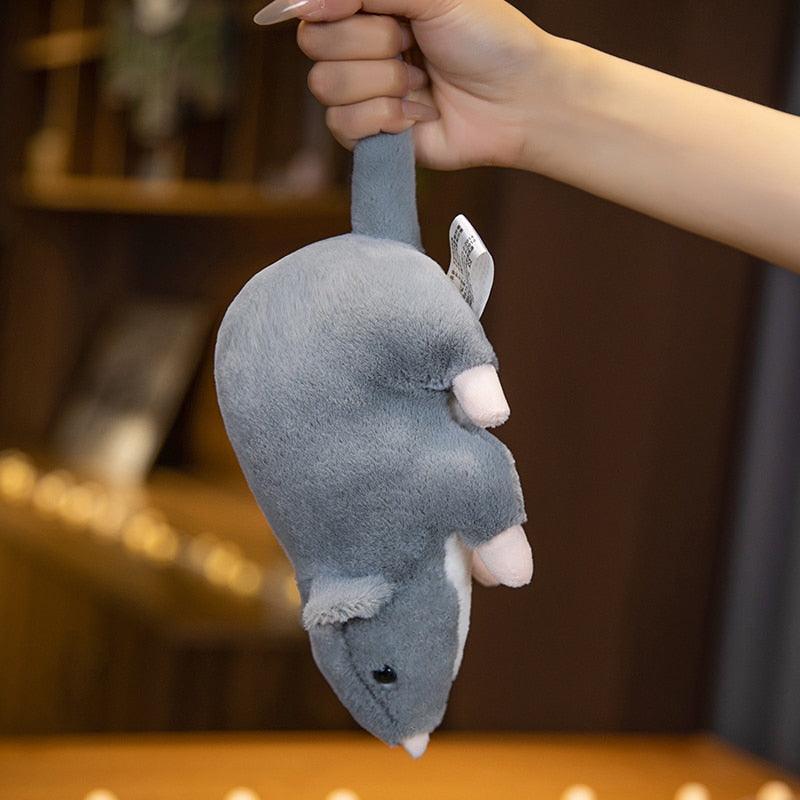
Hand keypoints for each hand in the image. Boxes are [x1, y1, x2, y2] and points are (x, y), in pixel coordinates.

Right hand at [256, 0, 558, 170]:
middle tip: (413, 46)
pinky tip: (419, 113)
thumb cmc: (486, 38)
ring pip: (327, 86)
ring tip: (422, 83)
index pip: (313, 6)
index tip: (356, 10)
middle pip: (314, 44)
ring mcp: (363, 93)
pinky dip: (386, 118)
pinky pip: (342, 126)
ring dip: (384, 83)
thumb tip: (300, 2)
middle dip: (373, 44)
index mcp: (370, 6)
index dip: (326, 7)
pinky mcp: (371, 135)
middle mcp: (360, 47)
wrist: (518, 100)